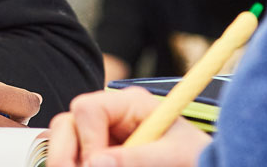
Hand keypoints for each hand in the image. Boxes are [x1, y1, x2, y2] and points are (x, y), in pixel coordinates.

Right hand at [47, 87, 208, 166]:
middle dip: (65, 155)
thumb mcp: (173, 156)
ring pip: (64, 144)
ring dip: (68, 163)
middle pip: (66, 125)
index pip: (87, 109)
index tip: (97, 165)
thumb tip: (96, 163)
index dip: (87, 140)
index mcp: (129, 105)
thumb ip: (137, 157)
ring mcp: (102, 136)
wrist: (202, 165)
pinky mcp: (99, 154)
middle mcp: (110, 116)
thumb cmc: (194, 157)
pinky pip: (74, 160)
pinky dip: (75, 166)